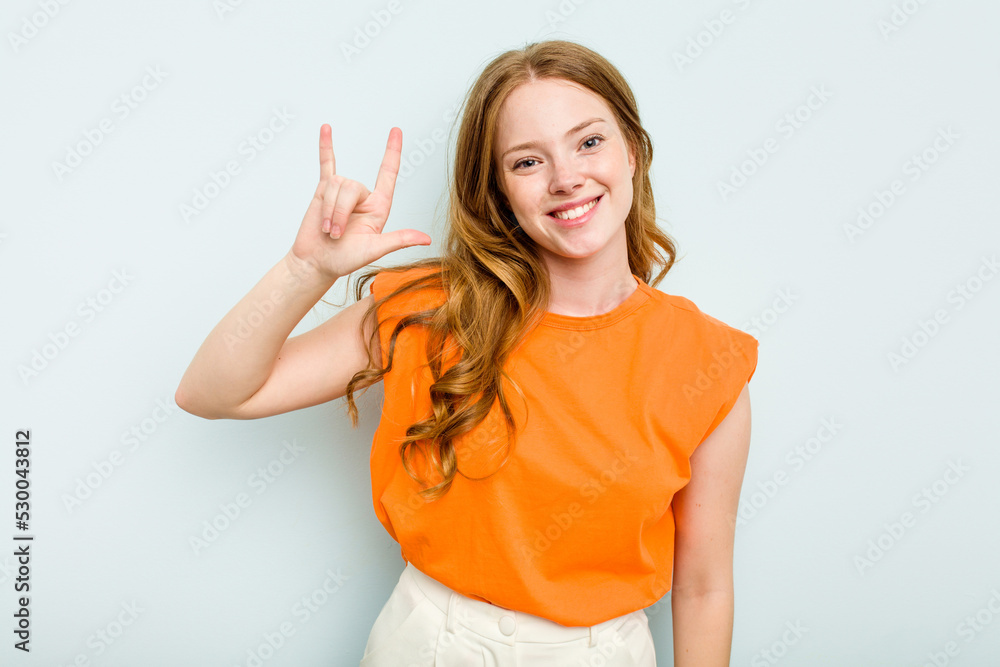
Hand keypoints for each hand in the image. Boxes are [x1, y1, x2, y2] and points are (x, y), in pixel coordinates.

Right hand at [290, 124, 430, 279]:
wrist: (316, 262)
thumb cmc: (344, 259)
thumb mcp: (375, 249)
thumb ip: (399, 240)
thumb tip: (426, 239)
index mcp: (378, 207)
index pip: (388, 173)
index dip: (393, 152)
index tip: (396, 131)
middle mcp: (362, 197)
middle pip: (352, 186)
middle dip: (340, 212)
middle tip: (335, 234)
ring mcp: (341, 192)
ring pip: (335, 184)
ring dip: (329, 210)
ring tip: (327, 229)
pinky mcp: (323, 191)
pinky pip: (326, 164)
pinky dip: (325, 147)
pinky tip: (326, 129)